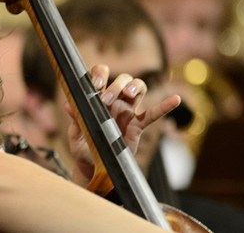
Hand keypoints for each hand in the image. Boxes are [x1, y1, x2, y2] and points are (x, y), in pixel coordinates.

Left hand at [64, 64, 180, 187]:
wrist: (94, 168)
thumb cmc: (83, 148)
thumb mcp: (76, 135)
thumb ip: (76, 120)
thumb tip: (69, 105)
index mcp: (97, 98)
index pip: (100, 75)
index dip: (99, 75)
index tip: (95, 85)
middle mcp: (114, 100)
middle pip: (123, 79)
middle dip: (116, 85)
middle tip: (106, 100)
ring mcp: (128, 111)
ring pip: (138, 88)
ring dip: (135, 86)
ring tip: (128, 93)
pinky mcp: (138, 125)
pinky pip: (153, 114)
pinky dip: (164, 106)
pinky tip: (175, 99)